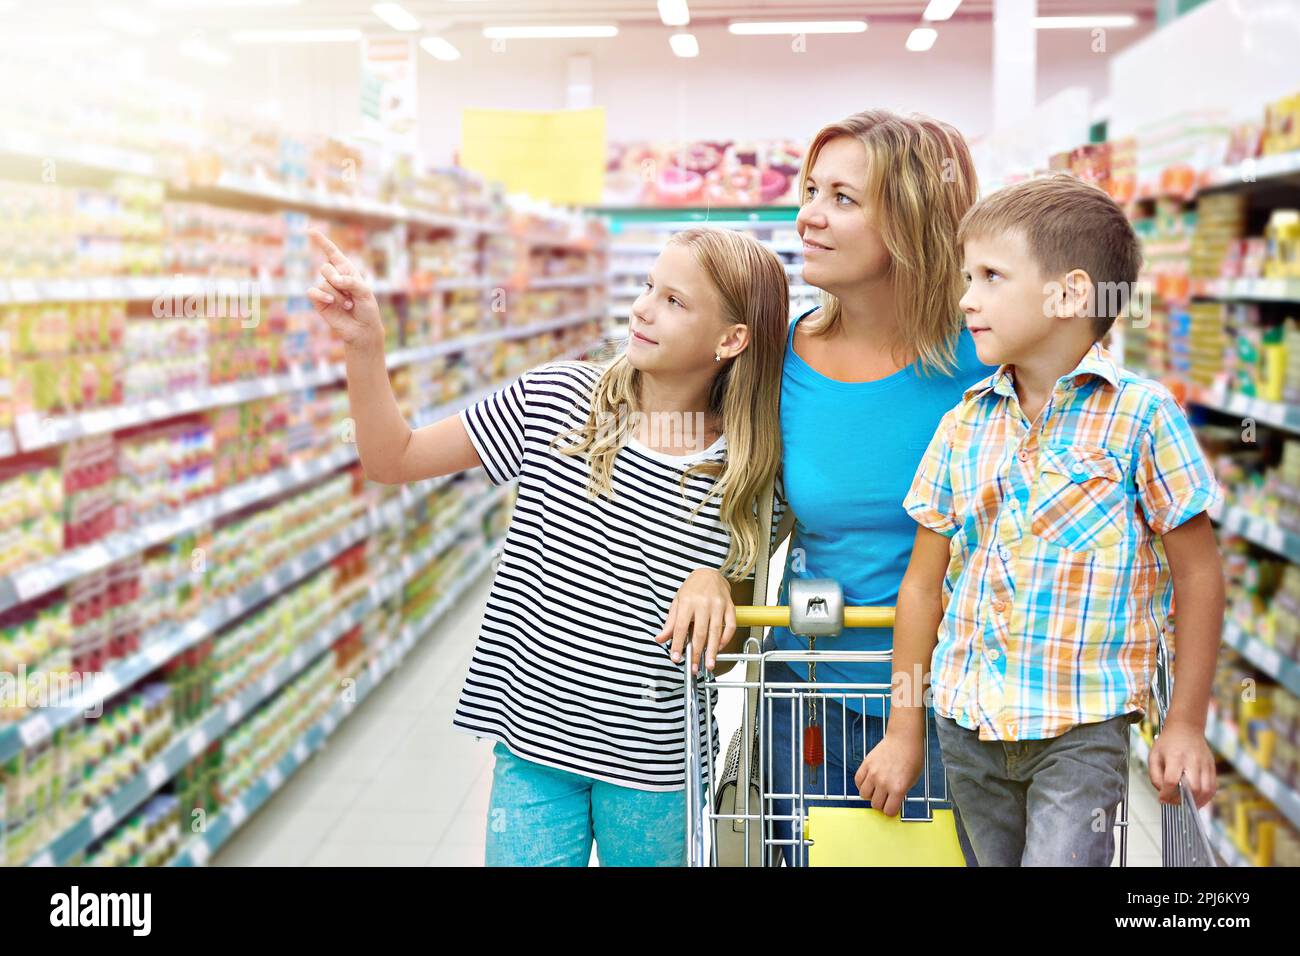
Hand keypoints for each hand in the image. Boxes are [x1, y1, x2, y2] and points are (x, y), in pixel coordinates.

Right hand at [306, 229, 383, 353]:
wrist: (362, 329)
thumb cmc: (367, 309)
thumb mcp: (365, 293)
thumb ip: (351, 282)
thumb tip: (334, 280)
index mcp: (346, 270)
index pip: (332, 253)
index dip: (321, 241)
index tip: (310, 231)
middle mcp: (334, 277)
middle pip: (325, 268)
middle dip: (337, 279)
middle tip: (349, 293)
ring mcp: (325, 289)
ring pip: (324, 283)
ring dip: (338, 295)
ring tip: (348, 305)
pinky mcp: (318, 301)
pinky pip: (313, 291)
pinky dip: (323, 296)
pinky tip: (331, 302)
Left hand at [654, 569, 735, 672]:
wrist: (710, 573)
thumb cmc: (692, 589)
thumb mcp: (677, 602)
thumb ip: (670, 623)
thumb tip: (660, 639)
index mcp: (687, 602)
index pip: (680, 627)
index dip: (677, 644)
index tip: (675, 658)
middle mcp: (703, 603)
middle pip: (700, 632)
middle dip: (697, 652)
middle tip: (695, 667)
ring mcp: (718, 605)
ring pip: (716, 631)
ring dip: (713, 650)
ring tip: (709, 664)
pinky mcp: (730, 606)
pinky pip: (730, 626)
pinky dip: (726, 639)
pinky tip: (719, 648)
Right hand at [854, 725, 924, 816]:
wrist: (904, 739)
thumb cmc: (912, 758)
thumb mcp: (913, 780)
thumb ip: (901, 793)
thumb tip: (892, 802)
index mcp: (898, 788)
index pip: (888, 811)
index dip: (891, 810)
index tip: (892, 806)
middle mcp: (884, 783)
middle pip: (875, 804)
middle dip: (881, 803)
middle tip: (885, 797)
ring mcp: (873, 773)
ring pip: (864, 795)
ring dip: (870, 795)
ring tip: (876, 789)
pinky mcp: (866, 764)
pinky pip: (858, 781)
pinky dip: (861, 784)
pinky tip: (869, 781)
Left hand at [1149, 721, 1216, 807]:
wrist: (1186, 728)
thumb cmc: (1168, 743)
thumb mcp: (1154, 755)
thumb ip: (1155, 775)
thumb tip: (1162, 793)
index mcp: (1175, 757)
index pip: (1172, 780)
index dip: (1167, 794)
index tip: (1162, 798)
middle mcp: (1192, 761)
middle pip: (1192, 788)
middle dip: (1182, 800)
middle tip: (1173, 802)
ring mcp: (1205, 764)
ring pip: (1205, 790)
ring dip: (1196, 802)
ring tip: (1185, 803)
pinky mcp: (1212, 767)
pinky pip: (1212, 788)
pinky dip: (1205, 798)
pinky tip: (1196, 800)